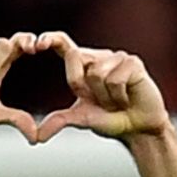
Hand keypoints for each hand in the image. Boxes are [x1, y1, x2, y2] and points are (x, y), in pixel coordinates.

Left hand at [34, 32, 169, 142]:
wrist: (139, 130)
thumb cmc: (111, 120)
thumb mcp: (82, 119)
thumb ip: (60, 121)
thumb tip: (37, 137)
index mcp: (85, 65)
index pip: (64, 45)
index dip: (51, 39)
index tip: (38, 43)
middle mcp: (100, 56)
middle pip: (75, 57)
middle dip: (81, 85)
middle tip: (101, 101)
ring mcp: (117, 57)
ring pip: (96, 73)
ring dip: (104, 96)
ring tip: (117, 101)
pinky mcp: (133, 63)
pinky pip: (114, 80)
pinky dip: (118, 97)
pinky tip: (128, 99)